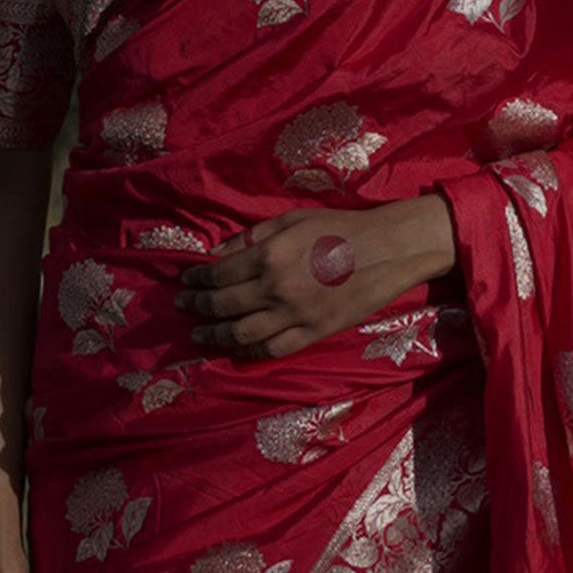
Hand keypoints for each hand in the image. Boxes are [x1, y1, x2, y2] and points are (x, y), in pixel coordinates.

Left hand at [178, 192, 458, 362]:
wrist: (389, 250)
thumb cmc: (341, 227)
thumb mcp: (293, 219)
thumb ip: (253, 236)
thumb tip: (219, 251)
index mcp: (269, 256)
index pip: (219, 273)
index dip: (197, 278)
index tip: (186, 279)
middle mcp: (276, 289)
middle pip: (224, 305)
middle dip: (198, 305)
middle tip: (183, 304)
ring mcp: (295, 315)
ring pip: (242, 334)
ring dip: (215, 335)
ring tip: (200, 333)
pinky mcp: (314, 333)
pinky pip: (273, 350)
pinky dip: (250, 352)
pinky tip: (237, 349)